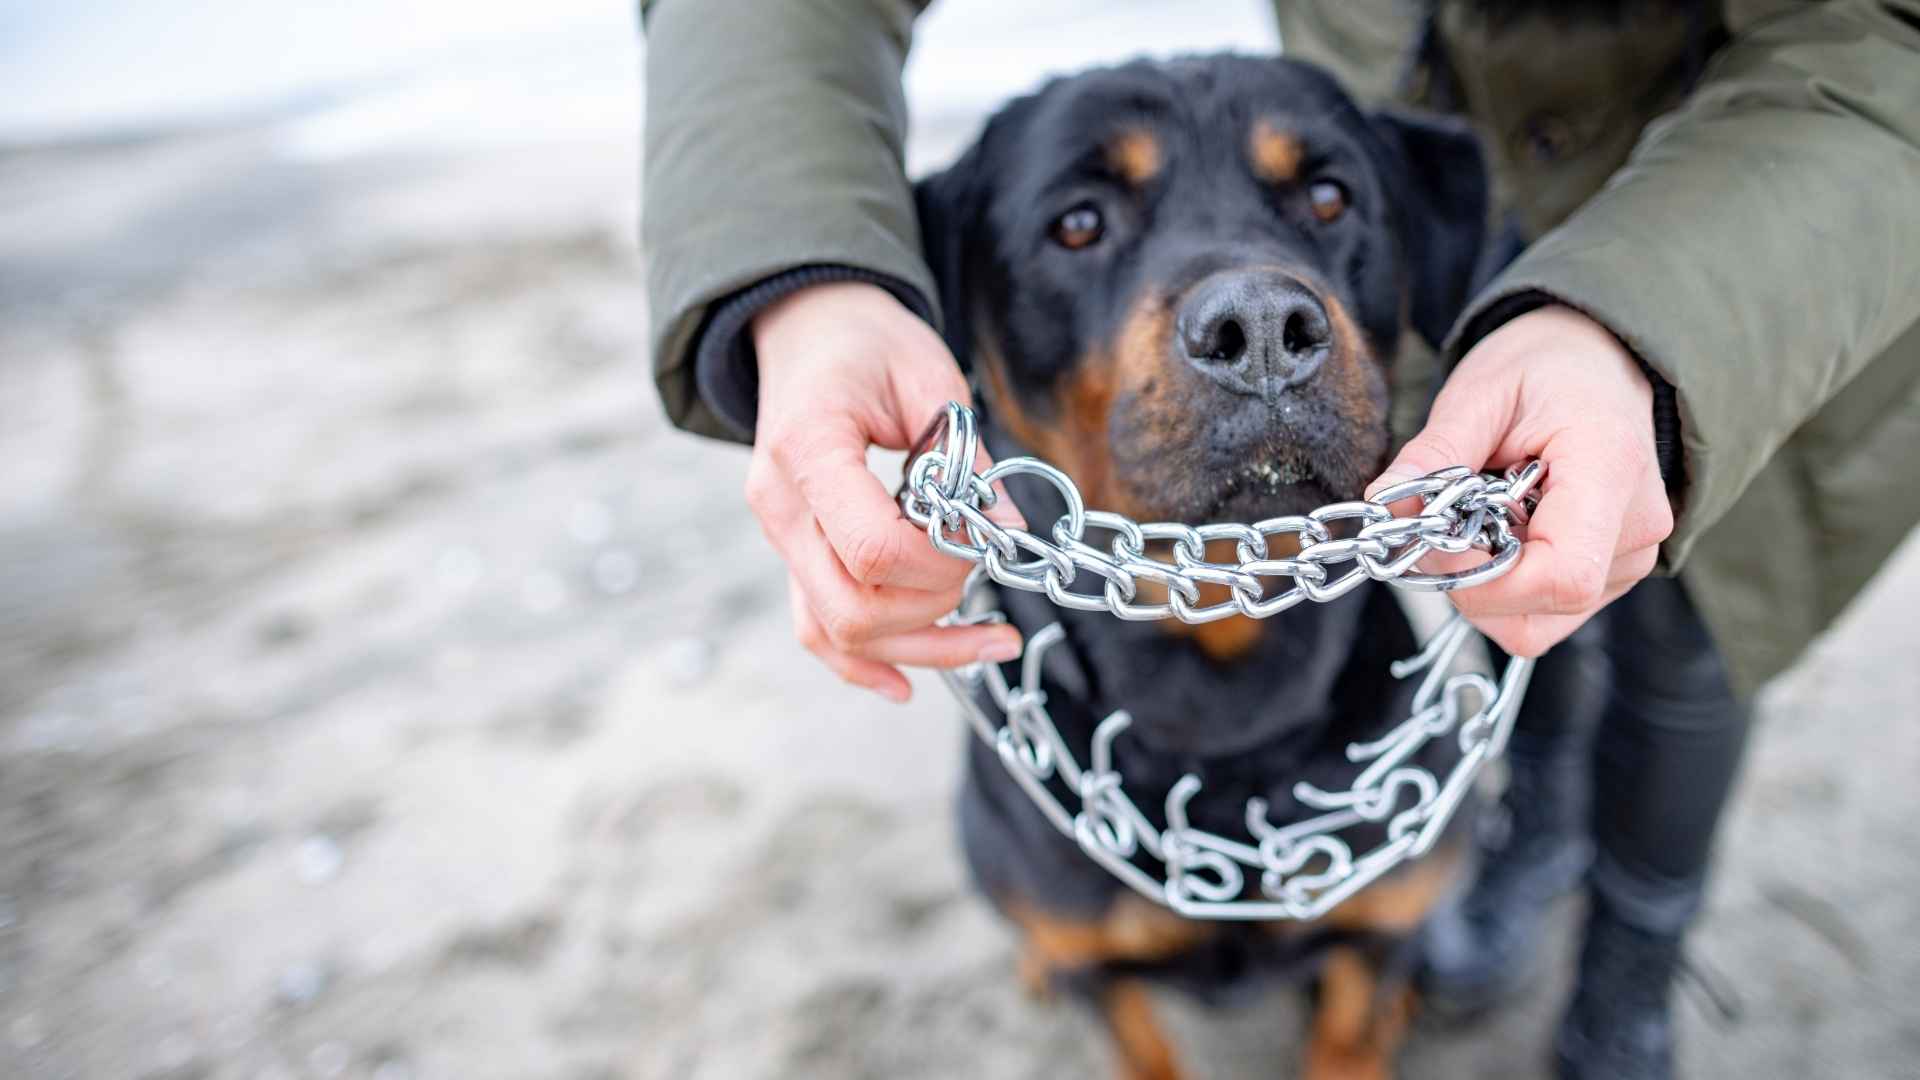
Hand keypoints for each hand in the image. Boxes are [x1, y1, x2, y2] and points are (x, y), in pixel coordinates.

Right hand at [747, 282, 1024, 701]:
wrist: (805, 326)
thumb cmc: (866, 341)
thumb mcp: (929, 376)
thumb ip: (966, 459)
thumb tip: (1011, 534)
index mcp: (808, 449)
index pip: (873, 548)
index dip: (941, 563)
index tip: (985, 540)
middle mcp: (780, 504)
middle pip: (852, 607)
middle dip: (935, 609)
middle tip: (987, 574)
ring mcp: (779, 535)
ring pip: (835, 631)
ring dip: (918, 649)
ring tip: (992, 643)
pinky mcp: (794, 551)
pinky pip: (816, 628)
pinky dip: (862, 663)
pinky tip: (908, 684)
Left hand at [1366, 305, 1673, 655]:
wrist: (1601, 361)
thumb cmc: (1547, 369)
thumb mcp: (1481, 392)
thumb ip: (1434, 453)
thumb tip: (1384, 502)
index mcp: (1611, 471)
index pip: (1561, 576)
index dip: (1484, 580)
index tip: (1438, 538)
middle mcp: (1635, 530)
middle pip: (1542, 611)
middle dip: (1469, 584)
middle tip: (1443, 524)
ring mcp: (1630, 559)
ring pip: (1537, 624)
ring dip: (1483, 588)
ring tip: (1476, 521)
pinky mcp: (1613, 574)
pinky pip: (1545, 612)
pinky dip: (1504, 586)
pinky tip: (1499, 533)